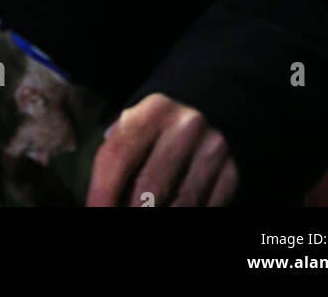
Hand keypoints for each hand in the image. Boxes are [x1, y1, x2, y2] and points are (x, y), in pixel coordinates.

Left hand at [85, 93, 238, 206]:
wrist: (214, 107)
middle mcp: (186, 127)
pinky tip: (171, 212)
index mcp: (153, 111)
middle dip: (130, 211)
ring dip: (159, 217)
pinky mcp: (231, 174)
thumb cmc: (160, 128)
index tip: (95, 212)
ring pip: (179, 205)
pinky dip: (187, 216)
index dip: (102, 193)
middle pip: (149, 187)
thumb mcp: (137, 126)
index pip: (118, 156)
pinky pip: (205, 209)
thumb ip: (117, 153)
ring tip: (142, 215)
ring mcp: (212, 151)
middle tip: (117, 219)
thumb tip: (97, 199)